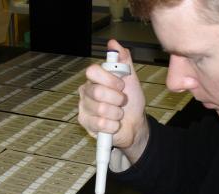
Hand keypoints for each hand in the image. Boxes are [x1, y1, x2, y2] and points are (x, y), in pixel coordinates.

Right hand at [78, 39, 148, 162]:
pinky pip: (101, 124)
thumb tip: (113, 43)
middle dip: (116, 99)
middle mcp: (86, 92)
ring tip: (119, 114)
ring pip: (101, 109)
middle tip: (122, 102)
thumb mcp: (131, 79)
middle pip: (97, 92)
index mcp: (95, 79)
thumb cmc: (130, 103)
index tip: (121, 85)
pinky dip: (113, 125)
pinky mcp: (86, 124)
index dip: (109, 79)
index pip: (92, 71)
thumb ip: (123, 61)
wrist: (134, 125)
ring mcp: (84, 108)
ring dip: (117, 113)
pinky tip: (114, 124)